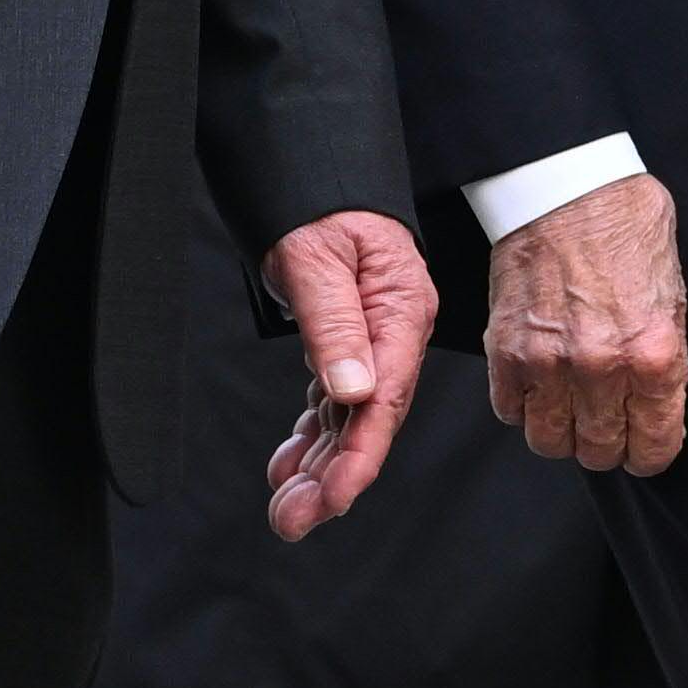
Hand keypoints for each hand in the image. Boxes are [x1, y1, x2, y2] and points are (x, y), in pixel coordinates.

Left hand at [260, 211, 436, 540]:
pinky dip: (312, 432)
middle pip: (368, 419)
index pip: (385, 399)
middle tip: (292, 519)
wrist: (314, 168)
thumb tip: (353, 391)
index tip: (333, 500)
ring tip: (287, 507)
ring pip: (348, 416)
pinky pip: (332, 397)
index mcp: (400, 311)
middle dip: (333, 476)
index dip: (360, 456)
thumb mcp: (318, 256)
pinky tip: (290, 463)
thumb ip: (336, 324)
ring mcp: (371, 336)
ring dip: (319, 464)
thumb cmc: (321, 199)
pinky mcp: (346, 336)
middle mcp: (392, 331)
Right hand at [484, 173, 687, 475]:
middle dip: (607, 443)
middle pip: (600, 452)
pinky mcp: (505, 349)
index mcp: (654, 353)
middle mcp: (601, 367)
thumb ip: (665, 358)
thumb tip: (658, 404)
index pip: (654, 448)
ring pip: (550, 443)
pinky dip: (523, 406)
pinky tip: (538, 384)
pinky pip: (510, 411)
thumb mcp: (673, 294)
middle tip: (607, 421)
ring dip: (562, 431)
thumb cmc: (624, 226)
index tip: (645, 443)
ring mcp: (548, 362)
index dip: (651, 451)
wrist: (566, 184)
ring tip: (569, 408)